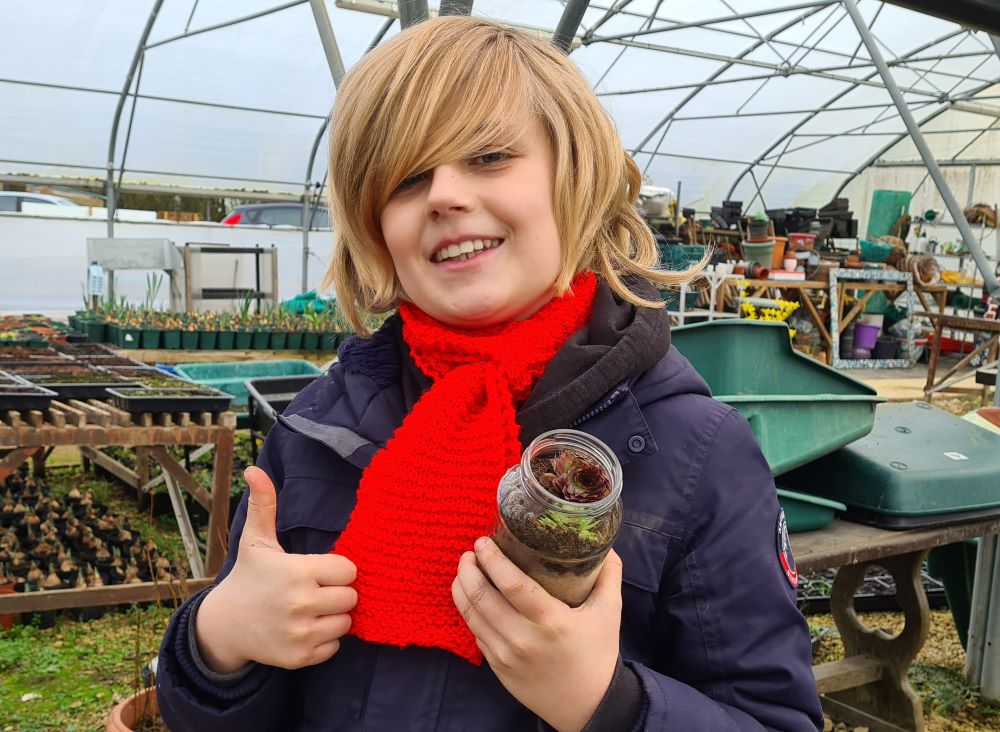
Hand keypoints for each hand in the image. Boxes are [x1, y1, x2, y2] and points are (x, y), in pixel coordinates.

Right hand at [195, 466, 357, 672]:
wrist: (225, 625)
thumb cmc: (249, 577)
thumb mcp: (256, 540)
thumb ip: (264, 504)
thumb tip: (254, 469)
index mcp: (297, 572)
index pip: (349, 570)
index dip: (339, 569)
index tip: (322, 570)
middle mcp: (301, 604)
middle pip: (352, 597)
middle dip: (338, 593)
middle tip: (317, 590)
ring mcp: (300, 634)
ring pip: (346, 623)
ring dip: (334, 616)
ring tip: (312, 608)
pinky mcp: (300, 658)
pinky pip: (335, 647)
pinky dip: (326, 639)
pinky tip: (306, 628)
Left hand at [451, 538, 621, 731]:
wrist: (588, 706)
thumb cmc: (598, 654)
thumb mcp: (609, 612)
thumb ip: (608, 575)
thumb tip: (605, 543)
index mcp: (551, 621)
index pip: (512, 584)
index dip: (492, 559)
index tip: (483, 541)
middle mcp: (523, 638)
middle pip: (482, 597)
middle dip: (468, 569)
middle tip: (470, 552)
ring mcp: (506, 655)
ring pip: (471, 615)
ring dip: (461, 588)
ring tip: (465, 569)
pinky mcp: (497, 668)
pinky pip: (475, 634)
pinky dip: (469, 611)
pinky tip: (471, 597)